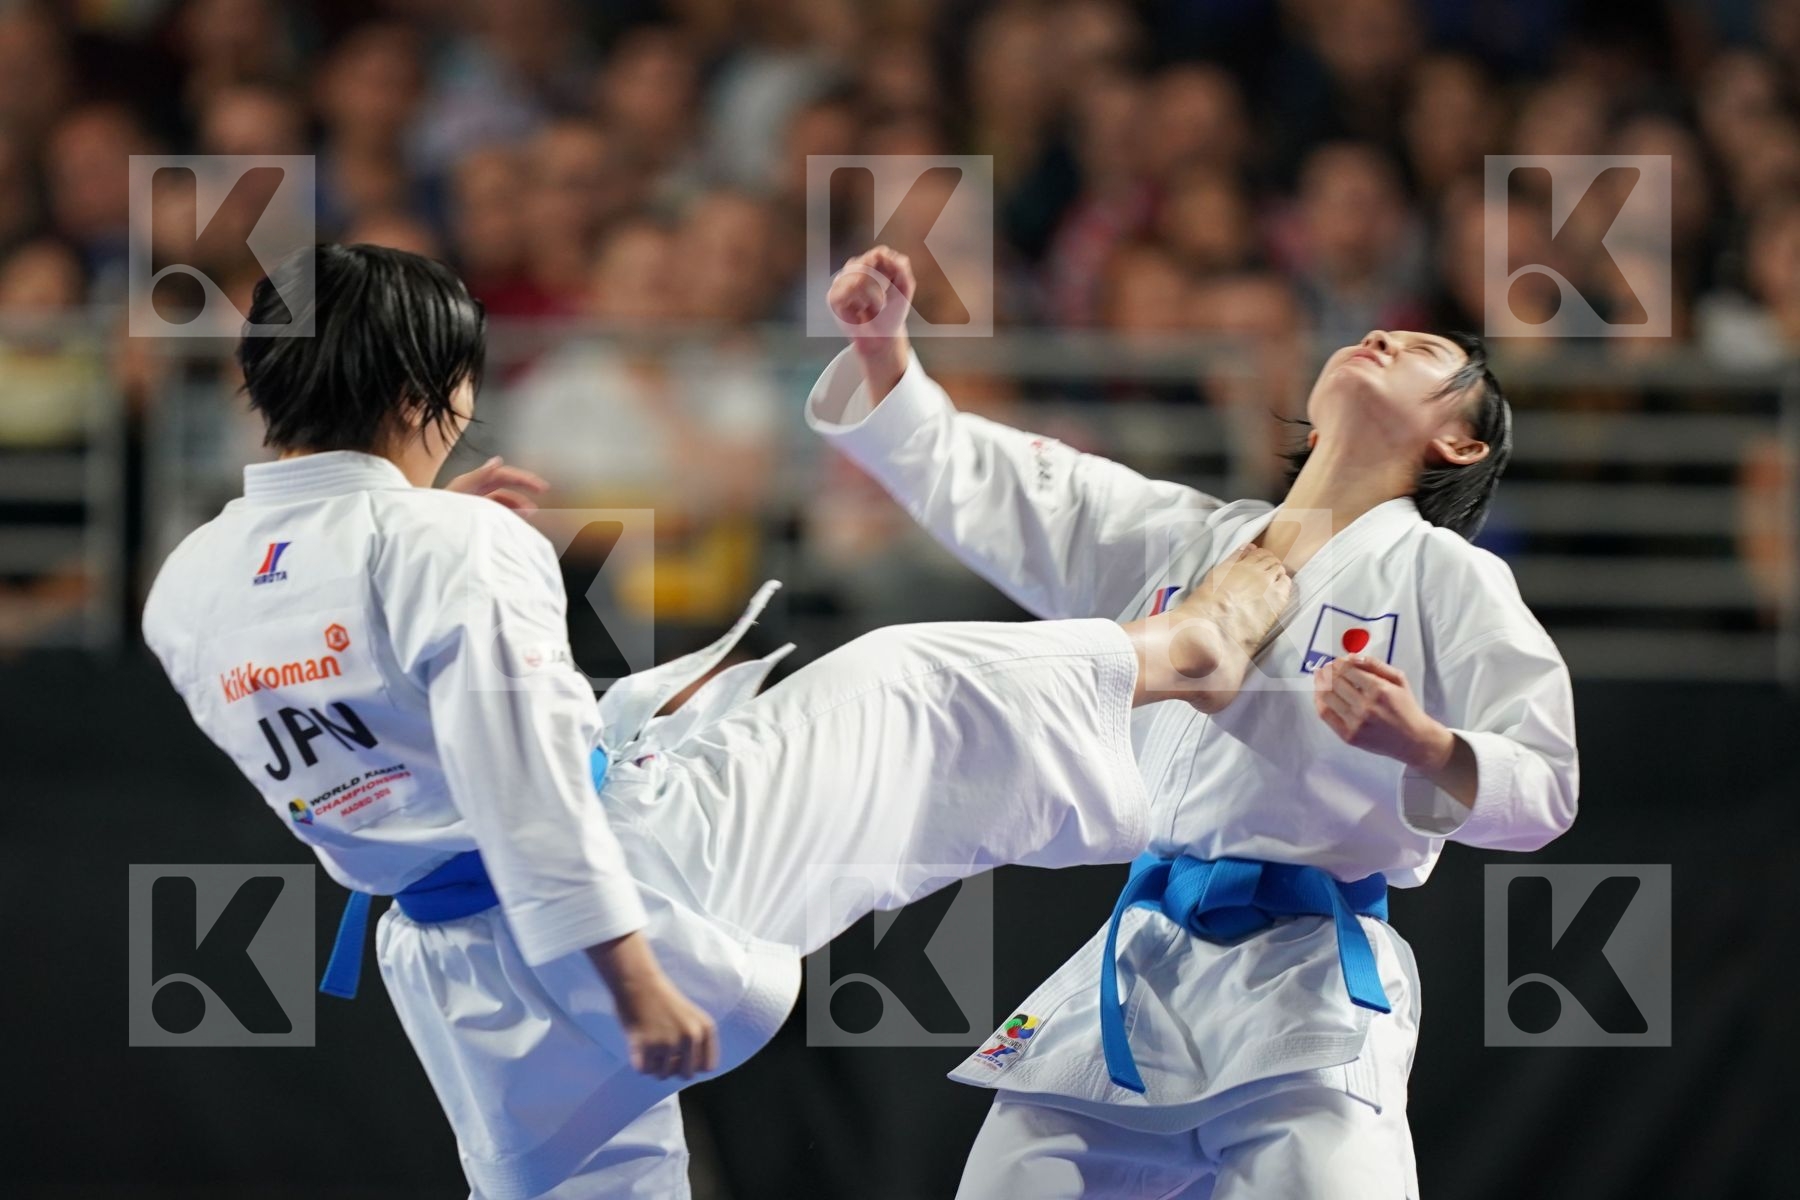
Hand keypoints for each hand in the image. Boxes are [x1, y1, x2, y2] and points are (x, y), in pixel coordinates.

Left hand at [444, 456, 547, 514]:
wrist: (428, 530)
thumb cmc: (439, 509)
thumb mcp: (460, 490)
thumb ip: (478, 475)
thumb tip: (497, 461)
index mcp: (473, 481)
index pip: (504, 475)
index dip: (523, 479)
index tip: (541, 486)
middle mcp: (476, 490)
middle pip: (505, 485)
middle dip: (524, 488)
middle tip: (542, 493)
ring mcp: (476, 503)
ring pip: (503, 501)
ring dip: (518, 504)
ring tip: (530, 514)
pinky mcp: (475, 516)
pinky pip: (497, 513)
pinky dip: (508, 515)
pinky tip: (516, 522)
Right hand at [588, 932, 719, 1079]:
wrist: (638, 982)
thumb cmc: (662, 1000)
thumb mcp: (691, 1017)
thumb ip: (697, 1042)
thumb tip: (690, 1074)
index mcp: (706, 1028)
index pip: (707, 1066)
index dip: (693, 1064)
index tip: (681, 1057)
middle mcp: (691, 1036)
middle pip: (686, 1074)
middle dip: (673, 1068)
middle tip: (661, 1051)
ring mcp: (669, 1042)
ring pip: (663, 1074)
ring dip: (654, 1064)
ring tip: (649, 1043)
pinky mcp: (646, 1046)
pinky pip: (644, 1071)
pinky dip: (639, 1062)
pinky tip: (638, 1044)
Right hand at [827, 245, 913, 395]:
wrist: (882, 337)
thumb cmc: (893, 312)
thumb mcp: (905, 287)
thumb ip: (901, 266)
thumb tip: (882, 252)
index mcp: (873, 263)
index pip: (879, 253)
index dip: (888, 270)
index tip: (892, 286)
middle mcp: (856, 268)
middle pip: (867, 263)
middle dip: (879, 284)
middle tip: (882, 301)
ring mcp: (842, 281)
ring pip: (857, 277)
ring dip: (870, 296)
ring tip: (872, 307)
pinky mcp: (833, 296)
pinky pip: (846, 291)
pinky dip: (857, 302)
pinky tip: (860, 309)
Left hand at [1313, 656, 1453, 772]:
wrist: (1413, 740)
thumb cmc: (1406, 708)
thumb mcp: (1398, 680)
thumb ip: (1375, 665)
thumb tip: (1352, 656)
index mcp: (1379, 690)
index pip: (1348, 670)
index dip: (1339, 663)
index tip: (1337, 661)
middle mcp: (1366, 707)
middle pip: (1335, 682)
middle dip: (1328, 671)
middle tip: (1326, 668)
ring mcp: (1356, 723)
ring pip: (1327, 697)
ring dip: (1320, 683)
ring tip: (1320, 677)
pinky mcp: (1349, 736)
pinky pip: (1325, 714)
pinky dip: (1319, 701)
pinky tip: (1320, 694)